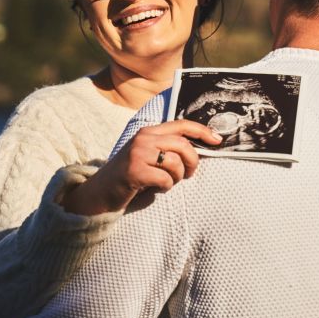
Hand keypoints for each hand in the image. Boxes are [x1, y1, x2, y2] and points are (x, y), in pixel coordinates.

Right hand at [60, 120, 221, 215]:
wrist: (101, 192)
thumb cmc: (131, 176)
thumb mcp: (148, 155)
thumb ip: (168, 148)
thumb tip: (200, 148)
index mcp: (149, 131)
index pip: (181, 124)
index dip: (202, 131)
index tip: (217, 140)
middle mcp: (143, 138)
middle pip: (183, 144)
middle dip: (192, 162)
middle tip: (189, 174)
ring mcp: (137, 153)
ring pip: (175, 163)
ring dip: (177, 177)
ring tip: (167, 182)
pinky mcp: (134, 170)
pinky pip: (165, 179)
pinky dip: (165, 187)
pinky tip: (156, 188)